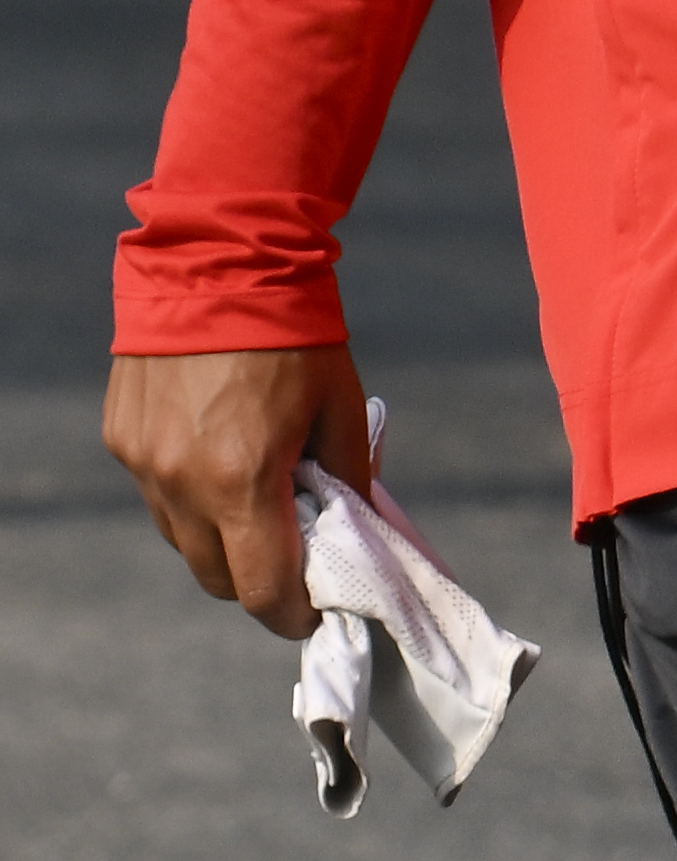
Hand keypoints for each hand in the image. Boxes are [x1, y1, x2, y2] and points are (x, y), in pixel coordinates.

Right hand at [107, 341, 369, 639]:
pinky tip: (222, 461)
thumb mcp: (343, 406)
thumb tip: (351, 529)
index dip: (292, 614)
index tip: (315, 613)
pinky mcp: (123, 440)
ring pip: (181, 540)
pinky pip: (158, 495)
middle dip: (258, 582)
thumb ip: (347, 478)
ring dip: (220, 541)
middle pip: (216, 577)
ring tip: (260, 504)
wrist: (222, 264)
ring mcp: (143, 464)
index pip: (262, 589)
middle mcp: (182, 482)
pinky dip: (191, 498)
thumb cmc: (298, 336)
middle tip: (295, 559)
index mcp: (243, 479)